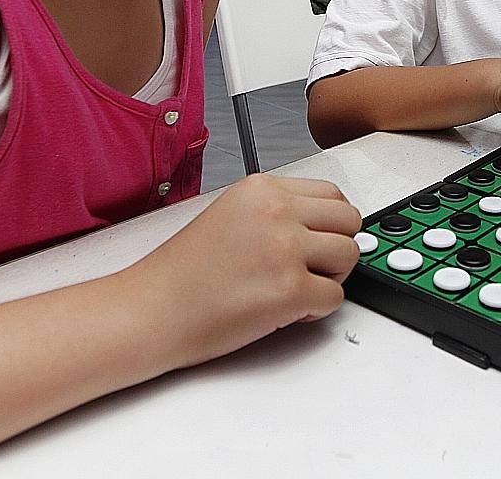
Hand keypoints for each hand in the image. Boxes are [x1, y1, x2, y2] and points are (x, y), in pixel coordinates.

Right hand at [126, 174, 361, 368]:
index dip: (330, 223)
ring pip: (349, 255)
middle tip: (310, 268)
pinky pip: (336, 298)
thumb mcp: (230, 215)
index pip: (332, 193)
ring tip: (294, 288)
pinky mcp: (290, 289)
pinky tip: (283, 311)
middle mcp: (277, 211)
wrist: (151, 310)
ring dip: (330, 277)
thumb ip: (276, 212)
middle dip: (337, 247)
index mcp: (262, 189)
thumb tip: (323, 226)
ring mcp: (285, 249)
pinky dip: (316, 310)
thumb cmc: (183, 274)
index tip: (318, 240)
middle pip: (349, 220)